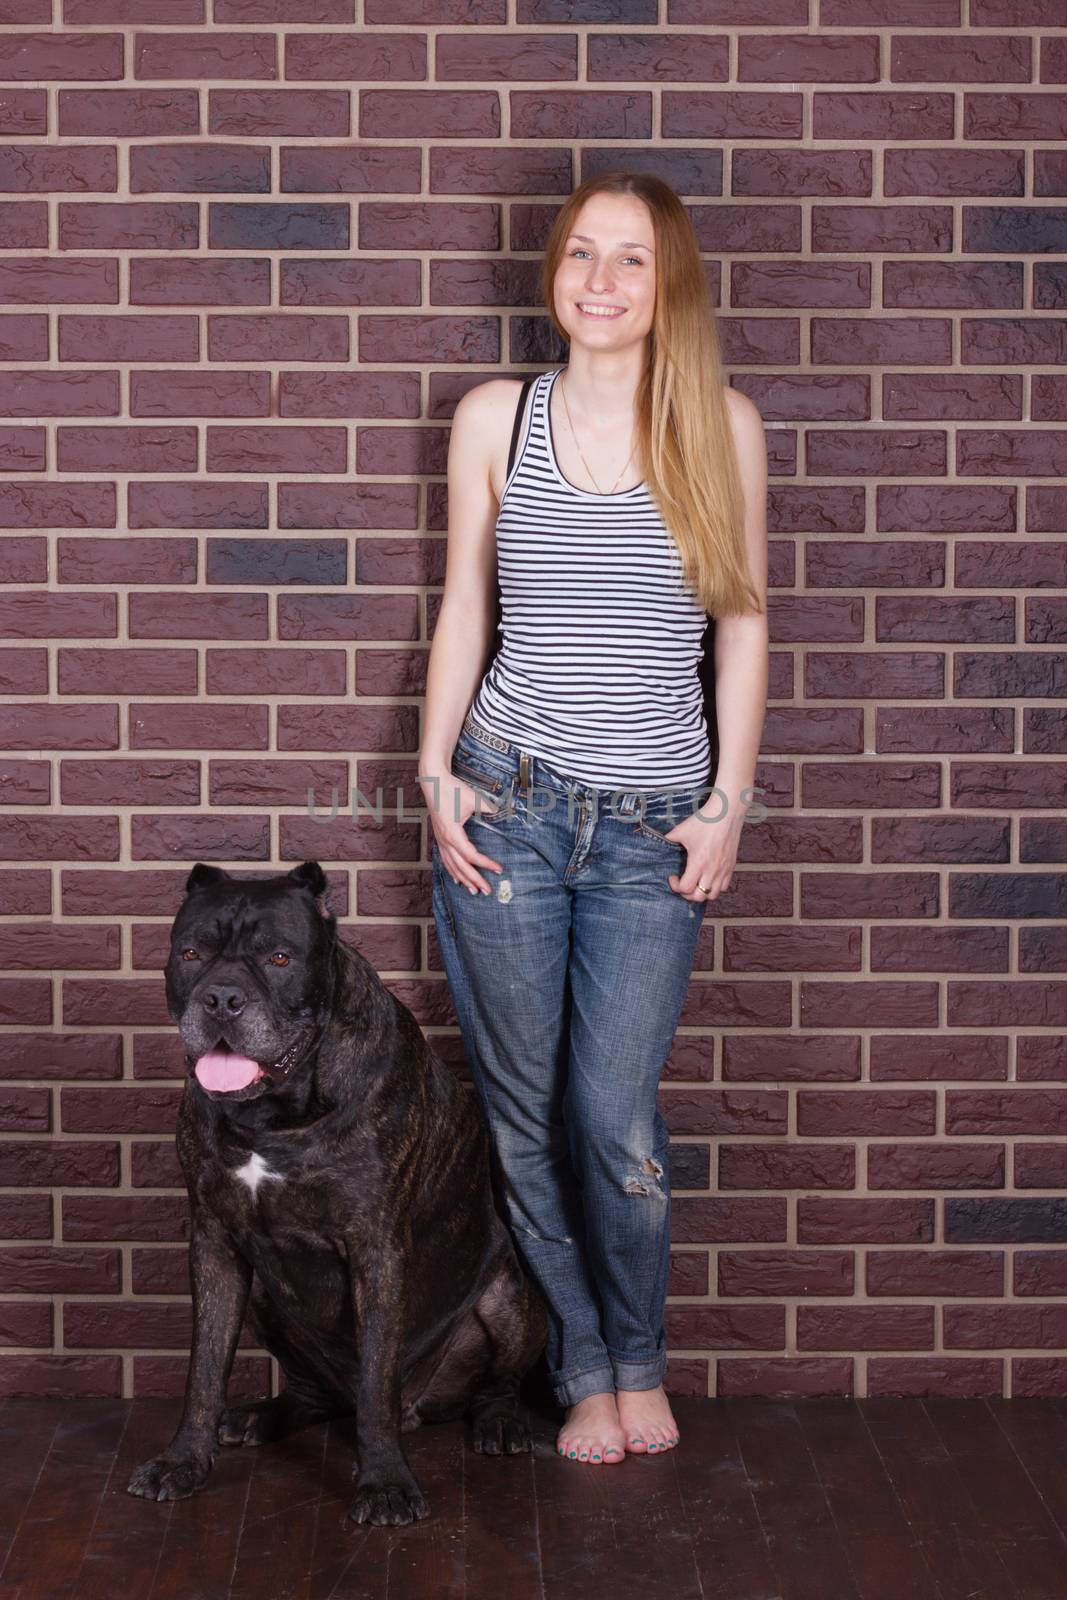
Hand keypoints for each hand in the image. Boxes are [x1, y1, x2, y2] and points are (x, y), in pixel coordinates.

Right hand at [421, 768, 503, 897]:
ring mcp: (440, 840)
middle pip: (461, 867)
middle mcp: (444, 840)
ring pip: (451, 866)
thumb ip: (488, 808)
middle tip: (487, 891)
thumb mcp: (473, 799)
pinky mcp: (439, 837)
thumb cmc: (451, 789)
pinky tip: (457, 878)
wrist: (432, 781)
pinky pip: (445, 859)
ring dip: (463, 879)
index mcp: (453, 834)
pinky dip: (452, 871)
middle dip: (475, 880)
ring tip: (473, 891)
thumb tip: (502, 813)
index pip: (471, 856)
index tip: (499, 869)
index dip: (485, 864)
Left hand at [662, 791, 745, 904]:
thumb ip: (669, 840)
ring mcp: (724, 869)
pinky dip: (715, 887)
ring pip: (713, 895)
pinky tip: (708, 878)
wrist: (727, 813)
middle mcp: (712, 870)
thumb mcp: (681, 830)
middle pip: (699, 897)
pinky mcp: (731, 866)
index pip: (686, 888)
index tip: (672, 876)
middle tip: (683, 884)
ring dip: (702, 893)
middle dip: (687, 894)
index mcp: (699, 862)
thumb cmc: (705, 821)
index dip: (675, 886)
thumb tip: (661, 842)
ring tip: (696, 883)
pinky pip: (724, 886)